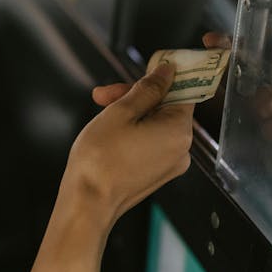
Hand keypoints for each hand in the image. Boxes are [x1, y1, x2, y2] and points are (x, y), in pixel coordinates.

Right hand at [58, 62, 194, 231]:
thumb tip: (167, 72)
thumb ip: (147, 88)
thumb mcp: (120, 112)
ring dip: (131, 113)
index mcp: (179, 131)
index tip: (149, 68)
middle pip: (166, 107)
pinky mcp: (156, 174)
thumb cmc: (99, 161)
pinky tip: (110, 129)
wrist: (87, 203)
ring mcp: (170, 164)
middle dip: (135, 96)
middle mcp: (181, 149)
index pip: (184, 90)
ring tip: (101, 110)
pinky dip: (133, 132)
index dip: (163, 76)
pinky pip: (151, 143)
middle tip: (105, 94)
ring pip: (155, 124)